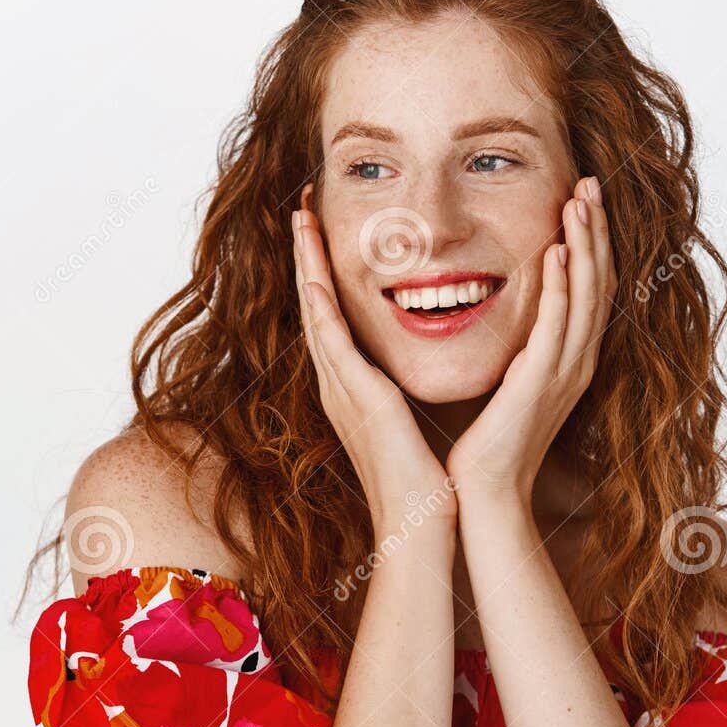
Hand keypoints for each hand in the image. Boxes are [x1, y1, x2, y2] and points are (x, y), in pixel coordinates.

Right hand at [292, 186, 453, 532]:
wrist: (421, 521)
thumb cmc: (425, 478)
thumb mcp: (412, 419)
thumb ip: (403, 389)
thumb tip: (414, 365)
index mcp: (351, 384)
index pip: (330, 313)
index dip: (322, 268)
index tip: (322, 228)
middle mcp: (337, 382)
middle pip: (312, 302)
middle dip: (306, 253)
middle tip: (301, 205)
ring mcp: (340, 389)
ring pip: (315, 312)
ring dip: (307, 265)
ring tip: (301, 220)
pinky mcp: (356, 399)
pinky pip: (333, 344)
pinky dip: (321, 308)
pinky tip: (315, 277)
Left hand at [446, 176, 616, 504]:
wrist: (484, 490)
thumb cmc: (487, 440)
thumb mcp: (508, 381)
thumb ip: (516, 348)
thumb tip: (507, 318)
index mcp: (569, 359)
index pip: (590, 287)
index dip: (591, 241)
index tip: (582, 199)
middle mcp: (577, 361)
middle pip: (599, 281)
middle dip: (596, 229)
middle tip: (590, 181)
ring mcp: (564, 372)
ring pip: (586, 295)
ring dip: (584, 244)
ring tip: (580, 200)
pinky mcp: (541, 383)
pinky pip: (556, 326)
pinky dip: (560, 287)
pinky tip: (556, 253)